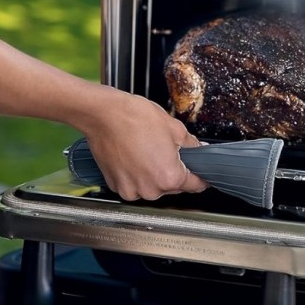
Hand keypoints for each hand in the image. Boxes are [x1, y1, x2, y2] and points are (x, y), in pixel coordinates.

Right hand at [81, 90, 208, 200]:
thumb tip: (199, 150)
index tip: (201, 173)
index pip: (195, 186)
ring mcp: (132, 190)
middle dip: (175, 171)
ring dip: (154, 175)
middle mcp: (151, 189)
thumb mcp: (174, 128)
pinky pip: (135, 185)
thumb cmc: (135, 118)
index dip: (201, 176)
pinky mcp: (116, 186)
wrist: (104, 115)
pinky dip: (137, 175)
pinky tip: (135, 157)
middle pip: (173, 187)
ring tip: (148, 151)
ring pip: (153, 187)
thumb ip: (192, 145)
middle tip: (168, 152)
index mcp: (170, 177)